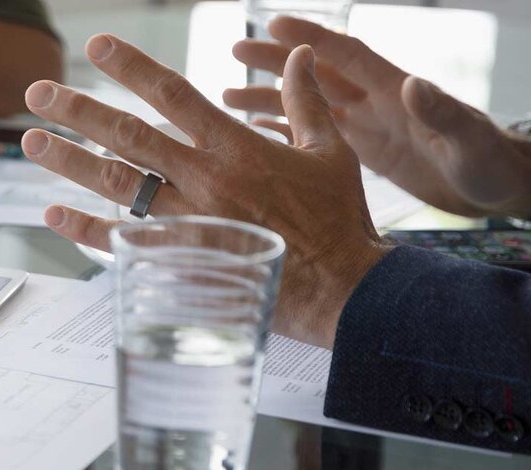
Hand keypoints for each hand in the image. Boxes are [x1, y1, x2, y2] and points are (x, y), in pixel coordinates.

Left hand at [21, 35, 390, 348]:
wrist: (341, 287)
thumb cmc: (337, 219)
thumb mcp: (330, 151)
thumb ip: (305, 100)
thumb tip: (300, 53)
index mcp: (236, 146)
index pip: (174, 95)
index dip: (133, 67)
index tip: (98, 46)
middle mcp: (204, 178)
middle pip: (129, 136)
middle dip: (79, 111)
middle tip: (37, 93)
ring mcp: (189, 220)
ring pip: (118, 184)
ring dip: (70, 161)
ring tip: (31, 141)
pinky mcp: (181, 259)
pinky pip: (124, 241)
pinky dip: (86, 228)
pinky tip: (53, 213)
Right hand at [225, 16, 530, 217]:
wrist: (497, 189)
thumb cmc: (490, 162)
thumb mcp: (467, 138)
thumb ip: (440, 111)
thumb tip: (412, 83)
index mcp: (396, 91)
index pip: (346, 54)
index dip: (310, 38)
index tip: (273, 24)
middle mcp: (376, 103)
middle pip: (317, 73)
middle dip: (275, 61)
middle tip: (234, 50)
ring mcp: (369, 126)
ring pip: (308, 104)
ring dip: (270, 97)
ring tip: (228, 95)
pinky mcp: (366, 151)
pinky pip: (317, 135)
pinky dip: (286, 130)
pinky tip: (256, 133)